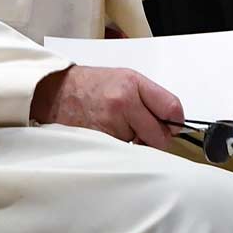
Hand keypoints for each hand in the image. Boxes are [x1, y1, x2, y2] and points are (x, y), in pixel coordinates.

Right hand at [31, 66, 183, 148]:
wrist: (57, 93)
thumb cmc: (93, 86)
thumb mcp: (125, 78)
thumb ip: (152, 98)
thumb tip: (173, 122)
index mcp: (132, 85)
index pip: (171, 109)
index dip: (175, 122)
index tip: (172, 126)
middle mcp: (123, 104)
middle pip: (159, 136)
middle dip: (155, 138)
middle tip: (143, 131)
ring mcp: (110, 125)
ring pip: (142, 148)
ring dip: (136, 144)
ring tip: (118, 127)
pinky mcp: (100, 143)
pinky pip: (124, 154)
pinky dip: (121, 150)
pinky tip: (110, 135)